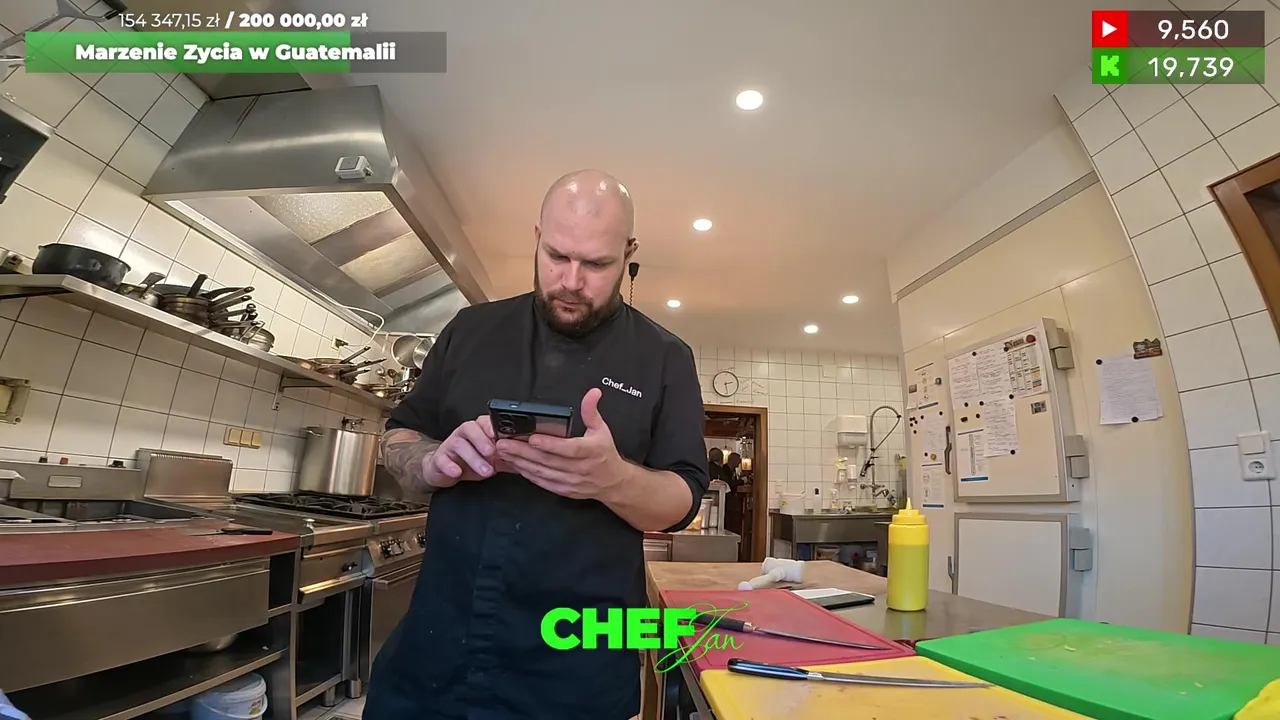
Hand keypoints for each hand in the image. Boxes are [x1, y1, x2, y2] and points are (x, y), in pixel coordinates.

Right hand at [423, 415, 507, 488]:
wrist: (446, 470)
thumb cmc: (473, 460)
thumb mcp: (494, 459)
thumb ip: (509, 456)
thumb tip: (531, 457)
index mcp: (479, 430)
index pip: (485, 422)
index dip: (493, 426)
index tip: (503, 435)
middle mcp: (464, 434)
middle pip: (470, 428)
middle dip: (482, 440)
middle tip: (492, 453)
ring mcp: (450, 445)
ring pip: (459, 445)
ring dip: (472, 457)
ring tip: (485, 471)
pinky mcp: (439, 458)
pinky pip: (442, 459)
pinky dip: (449, 466)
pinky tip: (457, 472)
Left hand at [496, 388, 625, 499]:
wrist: (613, 483)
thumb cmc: (605, 454)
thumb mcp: (602, 429)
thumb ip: (591, 411)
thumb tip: (592, 393)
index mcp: (590, 451)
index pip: (567, 448)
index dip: (548, 444)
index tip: (531, 438)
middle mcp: (580, 468)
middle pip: (548, 460)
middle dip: (523, 452)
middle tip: (504, 443)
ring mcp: (570, 481)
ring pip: (542, 472)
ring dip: (521, 462)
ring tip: (504, 452)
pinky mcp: (563, 490)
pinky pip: (542, 482)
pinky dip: (527, 473)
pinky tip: (516, 465)